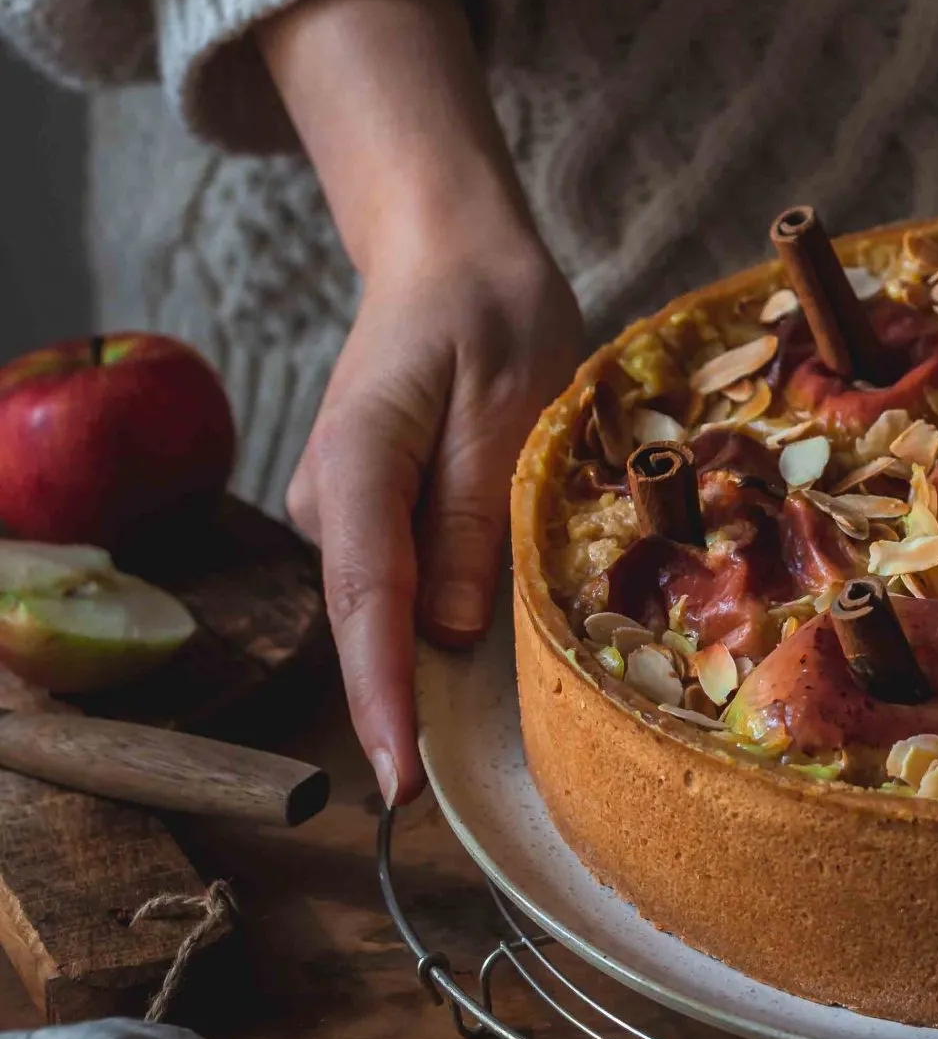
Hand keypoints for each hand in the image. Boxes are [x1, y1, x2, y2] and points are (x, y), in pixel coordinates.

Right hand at [286, 219, 581, 804]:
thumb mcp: (510, 402)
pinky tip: (492, 615)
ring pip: (392, 607)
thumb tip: (452, 633)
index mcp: (357, 458)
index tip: (402, 783)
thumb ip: (475, 515)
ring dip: (442, 649)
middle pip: (374, 621)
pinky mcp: (365, 515)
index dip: (384, 699)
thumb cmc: (487, 310)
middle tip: (479, 775)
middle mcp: (326, 496)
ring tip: (506, 676)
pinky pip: (404, 583)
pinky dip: (445, 608)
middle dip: (419, 699)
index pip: (368, 600)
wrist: (445, 255)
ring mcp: (338, 509)